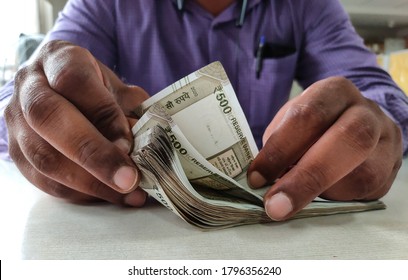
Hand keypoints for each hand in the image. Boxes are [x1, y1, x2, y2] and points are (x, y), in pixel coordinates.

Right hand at [5, 40, 149, 205]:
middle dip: (94, 154)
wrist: (56, 87)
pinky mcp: (16, 152)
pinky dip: (78, 193)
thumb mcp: (114, 86)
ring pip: (43, 156)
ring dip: (89, 183)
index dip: (103, 114)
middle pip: (49, 118)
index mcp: (58, 59)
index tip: (129, 143)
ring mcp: (15, 121)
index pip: (75, 81)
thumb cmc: (92, 87)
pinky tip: (106, 195)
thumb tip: (147, 141)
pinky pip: (42, 179)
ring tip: (125, 194)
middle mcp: (29, 87)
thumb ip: (130, 108)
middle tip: (129, 179)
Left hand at [248, 77, 402, 220]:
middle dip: (307, 178)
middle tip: (276, 205)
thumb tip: (266, 181)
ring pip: (363, 174)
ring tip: (294, 197)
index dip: (281, 149)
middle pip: (349, 139)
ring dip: (321, 193)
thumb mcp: (290, 124)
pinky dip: (335, 199)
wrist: (354, 123)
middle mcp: (367, 112)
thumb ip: (280, 146)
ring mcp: (387, 142)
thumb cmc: (312, 126)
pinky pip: (367, 193)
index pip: (310, 116)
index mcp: (335, 91)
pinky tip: (319, 195)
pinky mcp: (392, 170)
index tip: (257, 178)